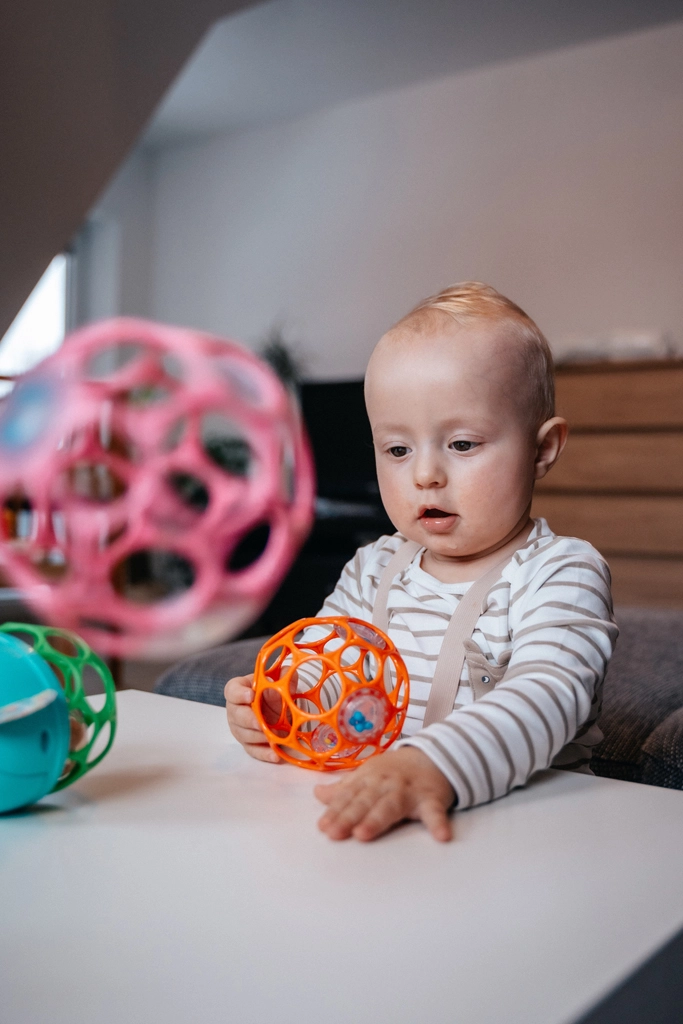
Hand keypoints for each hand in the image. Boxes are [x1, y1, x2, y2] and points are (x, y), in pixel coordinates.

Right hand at [224, 673, 281, 762]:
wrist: (277, 706)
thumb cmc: (272, 690)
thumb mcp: (278, 680)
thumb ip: (284, 676)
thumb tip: (289, 680)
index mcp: (240, 689)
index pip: (232, 690)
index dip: (239, 694)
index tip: (250, 695)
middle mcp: (235, 709)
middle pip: (235, 715)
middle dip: (248, 720)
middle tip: (260, 724)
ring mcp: (240, 728)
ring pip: (243, 734)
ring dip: (257, 738)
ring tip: (271, 739)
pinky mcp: (249, 743)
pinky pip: (253, 750)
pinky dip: (263, 754)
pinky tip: (275, 755)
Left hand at [314, 746, 454, 841]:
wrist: (433, 756)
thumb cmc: (394, 771)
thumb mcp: (367, 775)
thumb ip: (344, 789)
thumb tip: (317, 794)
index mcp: (369, 778)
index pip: (349, 796)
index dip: (335, 810)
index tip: (323, 826)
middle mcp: (386, 783)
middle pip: (365, 801)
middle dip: (349, 816)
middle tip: (334, 833)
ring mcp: (409, 791)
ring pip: (391, 805)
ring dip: (377, 819)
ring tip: (363, 834)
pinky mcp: (432, 799)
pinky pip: (435, 812)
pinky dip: (438, 823)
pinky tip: (440, 836)